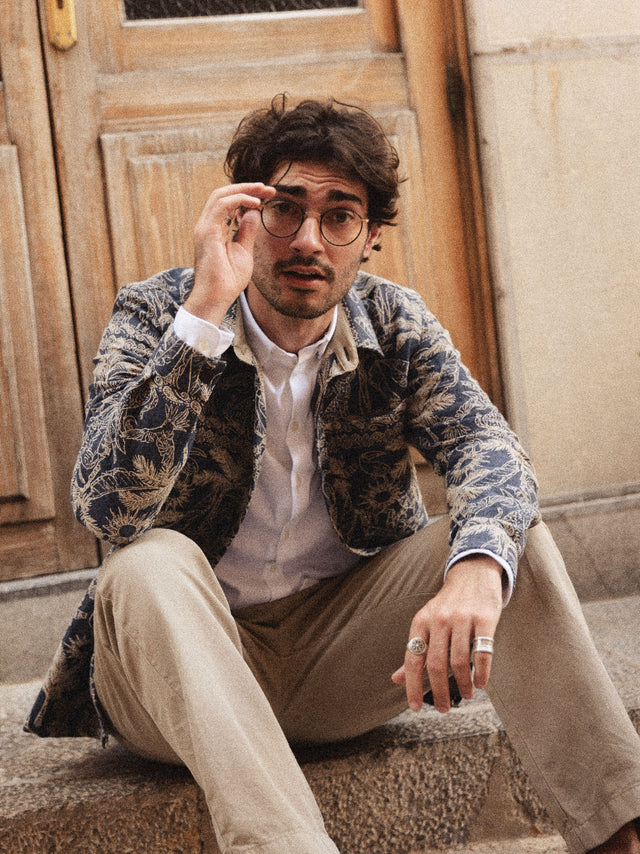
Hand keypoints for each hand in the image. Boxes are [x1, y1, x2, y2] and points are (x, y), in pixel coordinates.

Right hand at [183, 182, 275, 325]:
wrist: (216, 298)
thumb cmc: (228, 280)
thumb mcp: (244, 251)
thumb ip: (248, 231)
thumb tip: (255, 213)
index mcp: (214, 229)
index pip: (228, 202)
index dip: (247, 195)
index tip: (267, 195)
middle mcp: (206, 225)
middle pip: (224, 194)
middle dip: (247, 187)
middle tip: (268, 188)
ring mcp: (204, 227)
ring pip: (220, 194)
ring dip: (244, 189)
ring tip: (263, 191)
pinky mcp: (207, 232)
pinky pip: (222, 205)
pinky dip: (239, 199)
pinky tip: (256, 203)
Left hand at [391, 555, 502, 712]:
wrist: (473, 574)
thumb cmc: (447, 605)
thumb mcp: (425, 622)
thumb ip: (414, 650)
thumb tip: (395, 679)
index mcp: (421, 622)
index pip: (413, 660)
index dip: (412, 686)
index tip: (416, 708)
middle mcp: (439, 620)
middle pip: (436, 665)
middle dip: (439, 692)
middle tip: (444, 708)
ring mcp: (462, 619)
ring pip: (459, 661)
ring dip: (462, 685)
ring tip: (465, 695)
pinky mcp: (484, 618)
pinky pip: (482, 653)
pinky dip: (481, 673)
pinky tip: (480, 683)